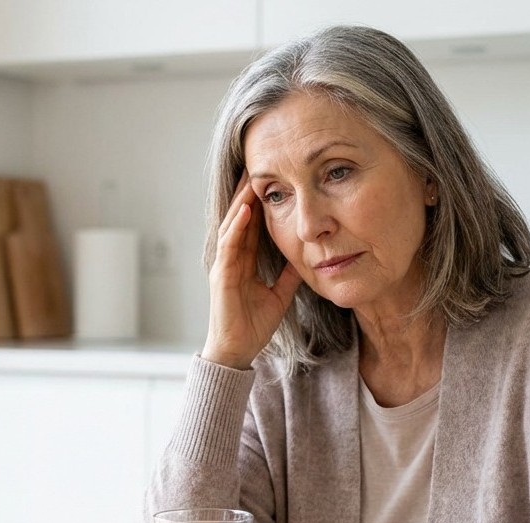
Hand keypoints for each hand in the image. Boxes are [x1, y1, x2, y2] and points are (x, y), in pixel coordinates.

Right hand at [200, 174, 303, 369]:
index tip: (272, 180)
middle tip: (259, 164)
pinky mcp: (221, 276)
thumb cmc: (253, 325)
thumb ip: (288, 275)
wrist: (238, 350)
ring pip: (233, 225)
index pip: (252, 224)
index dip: (261, 202)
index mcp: (244, 261)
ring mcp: (225, 265)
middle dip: (248, 192)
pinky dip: (237, 226)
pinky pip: (229, 245)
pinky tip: (245, 209)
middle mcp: (232, 258)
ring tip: (252, 177)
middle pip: (240, 218)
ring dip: (241, 200)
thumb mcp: (279, 294)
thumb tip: (307, 258)